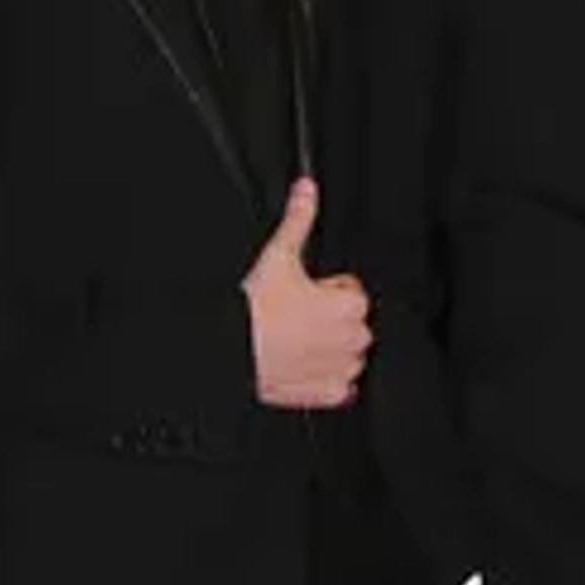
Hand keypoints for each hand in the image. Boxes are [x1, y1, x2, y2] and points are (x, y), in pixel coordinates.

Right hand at [243, 177, 371, 411]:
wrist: (230, 350)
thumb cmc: (255, 308)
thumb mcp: (279, 255)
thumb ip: (299, 219)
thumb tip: (307, 190)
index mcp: (351, 304)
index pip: (352, 292)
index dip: (326, 290)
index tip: (304, 293)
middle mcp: (354, 339)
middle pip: (352, 324)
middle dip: (329, 319)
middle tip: (294, 316)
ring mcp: (343, 369)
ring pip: (348, 355)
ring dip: (329, 348)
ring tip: (294, 340)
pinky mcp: (329, 394)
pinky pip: (341, 387)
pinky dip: (326, 379)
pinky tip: (302, 365)